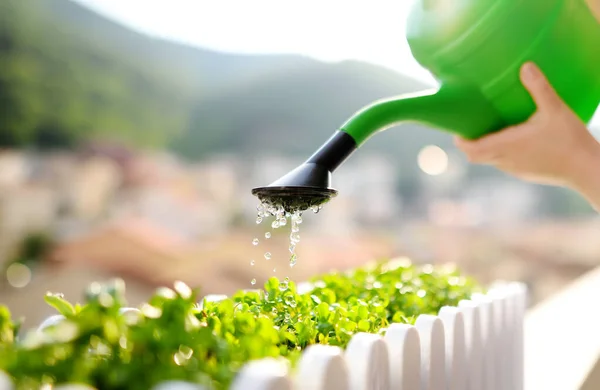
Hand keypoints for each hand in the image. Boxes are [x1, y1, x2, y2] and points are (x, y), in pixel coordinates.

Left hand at [454, 62, 599, 190]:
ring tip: (489, 127)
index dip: (461, 141)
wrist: (587, 169)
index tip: (457, 127)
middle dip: (470, 142)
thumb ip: (539, 88)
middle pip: (476, 156)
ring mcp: (515, 169)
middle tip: (471, 123)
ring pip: (490, 160)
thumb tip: (526, 66)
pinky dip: (500, 152)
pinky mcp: (526, 173)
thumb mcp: (555, 109)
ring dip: (485, 147)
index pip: (471, 150)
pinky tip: (512, 138)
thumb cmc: (570, 140)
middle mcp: (506, 160)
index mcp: (507, 145)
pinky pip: (505, 163)